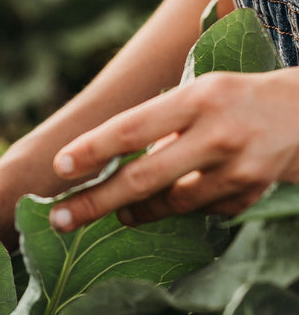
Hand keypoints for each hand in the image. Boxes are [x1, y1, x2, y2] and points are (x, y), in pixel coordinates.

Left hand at [48, 70, 298, 231]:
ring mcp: (240, 169)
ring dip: (137, 211)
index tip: (59, 167)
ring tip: (120, 212)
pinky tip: (180, 198)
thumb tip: (105, 166)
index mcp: (197, 98)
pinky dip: (183, 208)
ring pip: (172, 202)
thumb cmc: (234, 100)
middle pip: (144, 177)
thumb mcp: (197, 94)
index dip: (92, 149)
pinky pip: (202, 212)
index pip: (132, 127)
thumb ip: (156, 125)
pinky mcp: (254, 195)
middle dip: (96, 201)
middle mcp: (219, 133)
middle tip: (60, 219)